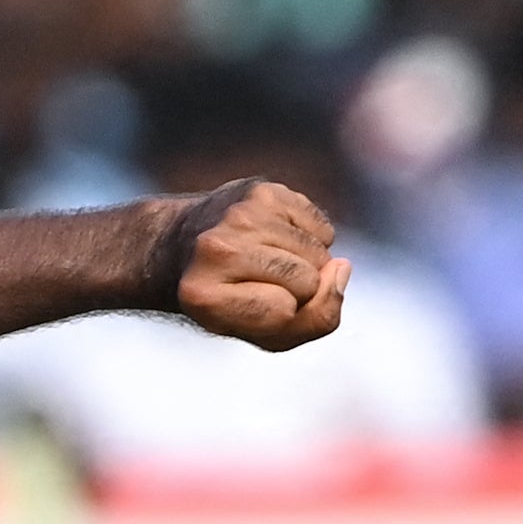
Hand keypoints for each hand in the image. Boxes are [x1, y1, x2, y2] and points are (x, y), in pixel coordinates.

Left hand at [162, 178, 350, 351]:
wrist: (179, 246)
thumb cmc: (228, 298)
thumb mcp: (262, 333)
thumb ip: (314, 320)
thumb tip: (344, 267)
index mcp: (202, 295)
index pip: (283, 312)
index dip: (281, 316)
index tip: (249, 306)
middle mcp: (216, 248)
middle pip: (307, 282)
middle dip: (297, 290)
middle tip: (259, 282)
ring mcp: (239, 214)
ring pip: (319, 254)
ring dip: (306, 263)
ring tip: (266, 259)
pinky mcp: (262, 190)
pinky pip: (323, 228)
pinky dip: (311, 239)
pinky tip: (277, 238)